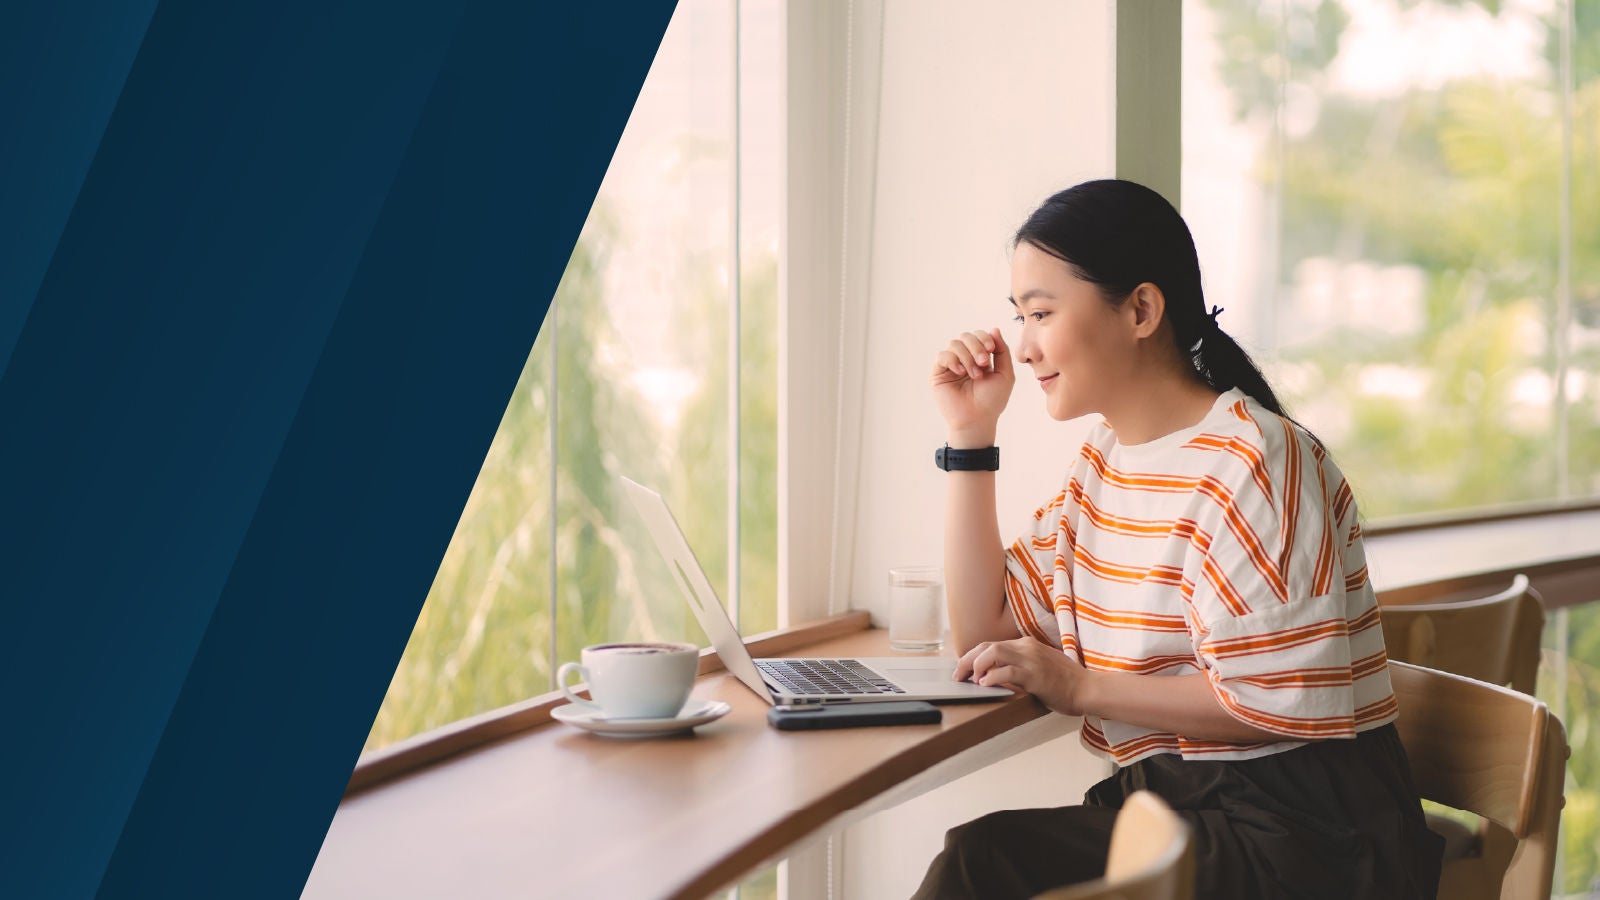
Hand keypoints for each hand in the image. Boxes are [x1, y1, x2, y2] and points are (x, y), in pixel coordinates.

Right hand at [930, 328, 1014, 439]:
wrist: (977, 420)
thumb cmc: (992, 401)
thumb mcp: (1005, 374)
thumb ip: (1002, 351)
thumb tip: (994, 329)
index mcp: (979, 358)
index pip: (978, 336)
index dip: (984, 337)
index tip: (992, 349)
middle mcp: (964, 359)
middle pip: (965, 336)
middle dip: (976, 346)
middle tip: (984, 362)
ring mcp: (951, 366)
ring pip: (954, 344)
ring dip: (967, 356)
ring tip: (974, 374)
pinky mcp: (938, 374)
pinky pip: (942, 356)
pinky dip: (953, 360)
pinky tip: (961, 372)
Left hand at [954, 637, 1093, 716]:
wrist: (1088, 689)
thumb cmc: (1065, 682)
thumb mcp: (1040, 666)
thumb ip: (1021, 665)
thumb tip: (996, 673)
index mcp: (1027, 644)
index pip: (992, 644)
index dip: (973, 656)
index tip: (963, 668)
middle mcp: (1027, 648)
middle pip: (987, 647)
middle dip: (968, 660)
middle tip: (957, 675)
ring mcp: (1032, 660)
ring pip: (994, 653)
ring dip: (976, 666)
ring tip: (969, 679)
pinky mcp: (1036, 675)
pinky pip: (1008, 671)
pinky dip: (992, 676)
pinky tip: (984, 684)